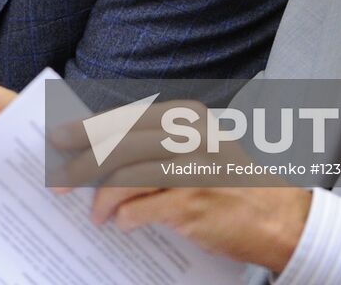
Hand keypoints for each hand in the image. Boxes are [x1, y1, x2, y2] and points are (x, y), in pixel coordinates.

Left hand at [55, 98, 309, 272]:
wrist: (281, 216)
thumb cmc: (231, 181)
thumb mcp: (197, 146)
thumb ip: (155, 144)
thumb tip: (99, 150)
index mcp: (187, 117)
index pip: (126, 118)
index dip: (88, 129)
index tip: (58, 139)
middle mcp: (190, 136)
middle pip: (120, 145)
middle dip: (82, 163)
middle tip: (59, 181)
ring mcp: (194, 169)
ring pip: (127, 177)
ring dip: (102, 199)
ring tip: (95, 215)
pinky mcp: (195, 204)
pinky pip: (143, 209)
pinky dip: (126, 217)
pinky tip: (122, 224)